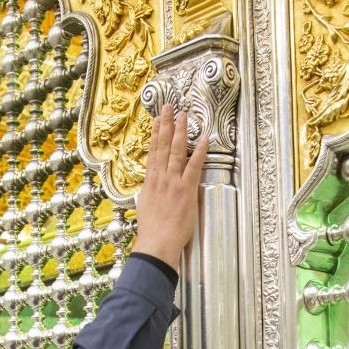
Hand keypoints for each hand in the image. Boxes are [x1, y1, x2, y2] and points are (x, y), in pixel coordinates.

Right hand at [133, 104, 208, 271]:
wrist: (157, 242)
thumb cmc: (152, 230)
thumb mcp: (145, 206)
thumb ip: (150, 193)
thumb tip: (151, 187)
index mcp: (150, 182)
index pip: (153, 152)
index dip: (156, 133)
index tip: (158, 119)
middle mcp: (160, 177)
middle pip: (163, 145)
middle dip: (166, 124)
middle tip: (169, 107)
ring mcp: (173, 181)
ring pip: (176, 150)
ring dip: (181, 131)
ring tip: (183, 115)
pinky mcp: (186, 189)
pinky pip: (194, 165)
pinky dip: (199, 151)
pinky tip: (204, 138)